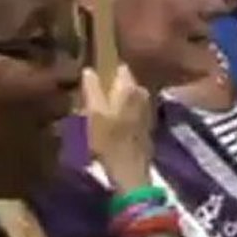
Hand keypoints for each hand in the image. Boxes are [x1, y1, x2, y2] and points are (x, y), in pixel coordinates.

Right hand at [83, 65, 151, 191]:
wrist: (130, 169)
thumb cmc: (109, 140)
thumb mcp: (94, 113)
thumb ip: (92, 89)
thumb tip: (89, 70)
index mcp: (130, 87)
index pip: (118, 67)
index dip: (104, 68)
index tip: (91, 74)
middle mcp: (142, 93)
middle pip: (123, 82)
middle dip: (108, 86)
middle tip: (89, 94)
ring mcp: (147, 108)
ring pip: (126, 97)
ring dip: (113, 100)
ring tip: (95, 110)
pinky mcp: (146, 123)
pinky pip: (130, 110)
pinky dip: (120, 112)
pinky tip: (108, 122)